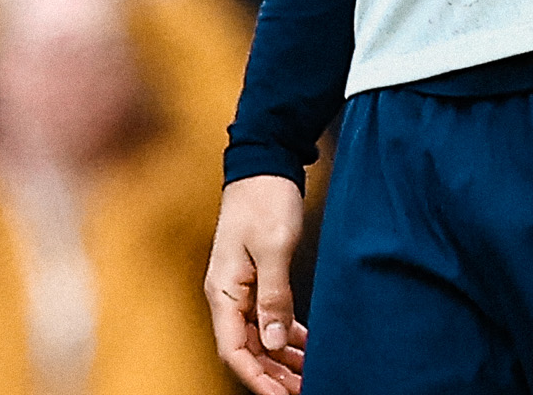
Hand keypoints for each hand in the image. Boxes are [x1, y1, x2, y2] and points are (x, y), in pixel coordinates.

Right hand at [205, 175, 309, 394]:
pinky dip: (284, 333)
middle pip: (247, 349)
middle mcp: (227, 294)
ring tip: (308, 374)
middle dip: (273, 374)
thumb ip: (274, 296)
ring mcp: (240, 286)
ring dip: (280, 357)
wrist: (265, 160)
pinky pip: (266, 316)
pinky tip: (305, 344)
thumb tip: (275, 343)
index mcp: (223, 291)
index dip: (257, 379)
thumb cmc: (266, 198)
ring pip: (258, 335)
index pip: (234, 351)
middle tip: (304, 388)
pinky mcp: (255, 275)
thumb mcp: (274, 247)